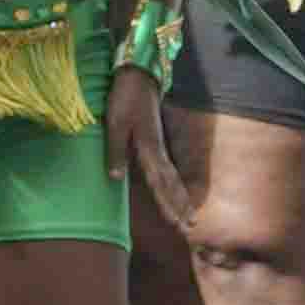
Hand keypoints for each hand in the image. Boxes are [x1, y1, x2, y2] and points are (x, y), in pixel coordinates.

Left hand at [104, 56, 195, 231]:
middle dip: (179, 207)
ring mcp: (159, 147)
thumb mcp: (115, 123)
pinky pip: (168, 170)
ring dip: (180, 198)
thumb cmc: (124, 98)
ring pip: (172, 178)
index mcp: (149, 149)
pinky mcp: (156, 142)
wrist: (138, 76)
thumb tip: (115, 179)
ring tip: (190, 217)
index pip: (159, 183)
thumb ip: (116, 151)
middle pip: (171, 185)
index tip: (175, 222)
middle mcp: (158, 151)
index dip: (166, 204)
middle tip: (188, 228)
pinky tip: (177, 193)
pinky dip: (174, 185)